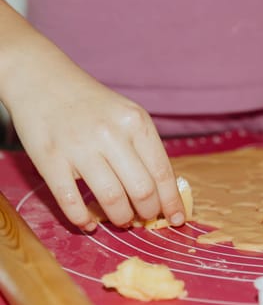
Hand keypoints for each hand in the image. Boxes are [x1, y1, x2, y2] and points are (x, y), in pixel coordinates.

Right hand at [7, 72, 185, 230]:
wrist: (44, 80)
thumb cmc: (93, 105)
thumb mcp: (129, 116)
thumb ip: (146, 149)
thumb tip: (164, 192)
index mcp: (136, 122)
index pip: (162, 172)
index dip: (171, 201)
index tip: (177, 218)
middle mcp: (110, 134)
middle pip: (142, 190)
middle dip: (148, 213)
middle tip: (145, 218)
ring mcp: (79, 147)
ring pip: (111, 199)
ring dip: (121, 219)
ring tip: (122, 220)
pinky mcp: (50, 160)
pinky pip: (71, 202)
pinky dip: (82, 219)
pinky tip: (89, 223)